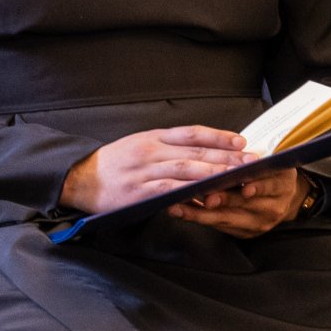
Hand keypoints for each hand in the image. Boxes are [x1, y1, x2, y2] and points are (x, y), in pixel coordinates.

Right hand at [59, 125, 249, 214]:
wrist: (80, 178)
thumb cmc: (113, 165)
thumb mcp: (139, 148)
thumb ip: (168, 153)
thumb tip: (200, 162)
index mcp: (153, 137)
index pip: (192, 133)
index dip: (219, 136)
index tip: (241, 141)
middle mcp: (151, 150)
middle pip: (196, 151)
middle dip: (226, 157)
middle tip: (251, 161)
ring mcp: (145, 171)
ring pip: (186, 169)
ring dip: (214, 174)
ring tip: (237, 178)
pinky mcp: (138, 192)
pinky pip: (169, 191)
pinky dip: (190, 194)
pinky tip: (206, 197)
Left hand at [166, 166, 309, 238]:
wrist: (281, 197)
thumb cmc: (268, 171)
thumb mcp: (269, 161)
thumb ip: (252, 159)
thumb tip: (227, 153)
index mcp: (282, 184)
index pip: (269, 184)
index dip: (255, 185)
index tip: (238, 183)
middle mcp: (274, 208)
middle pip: (245, 204)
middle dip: (222, 199)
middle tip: (201, 193)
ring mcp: (259, 224)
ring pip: (227, 218)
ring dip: (201, 212)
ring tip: (180, 204)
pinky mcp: (245, 234)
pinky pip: (219, 227)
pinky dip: (199, 218)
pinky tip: (182, 211)